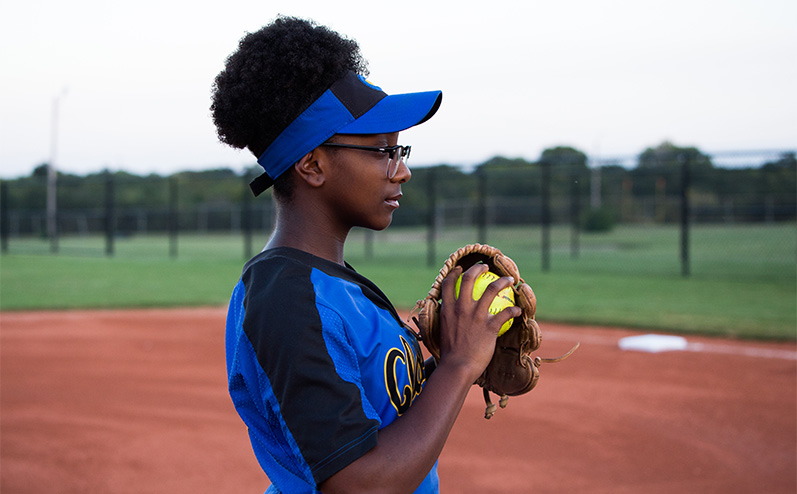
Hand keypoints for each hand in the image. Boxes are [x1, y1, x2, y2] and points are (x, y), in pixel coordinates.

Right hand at [436, 263, 521, 380]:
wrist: (457, 368)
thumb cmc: (449, 355)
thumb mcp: (441, 332)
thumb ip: (445, 320)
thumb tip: (446, 316)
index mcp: (447, 309)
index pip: (448, 283)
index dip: (454, 273)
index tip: (460, 269)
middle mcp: (461, 308)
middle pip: (469, 279)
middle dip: (477, 269)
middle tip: (485, 267)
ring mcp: (476, 316)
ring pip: (491, 289)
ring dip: (502, 282)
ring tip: (509, 280)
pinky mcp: (489, 327)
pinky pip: (506, 313)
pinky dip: (514, 310)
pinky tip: (518, 311)